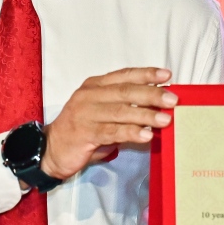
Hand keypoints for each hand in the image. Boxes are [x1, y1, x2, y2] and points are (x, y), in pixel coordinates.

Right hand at [42, 67, 175, 180]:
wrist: (50, 150)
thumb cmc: (82, 130)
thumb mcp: (101, 112)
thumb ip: (123, 106)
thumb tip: (157, 106)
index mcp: (94, 85)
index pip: (124, 75)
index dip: (146, 74)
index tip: (167, 74)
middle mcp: (89, 95)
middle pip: (125, 91)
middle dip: (152, 94)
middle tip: (172, 99)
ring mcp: (85, 113)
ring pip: (120, 111)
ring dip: (146, 115)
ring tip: (166, 119)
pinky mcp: (83, 133)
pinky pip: (111, 131)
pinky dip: (131, 132)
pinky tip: (146, 135)